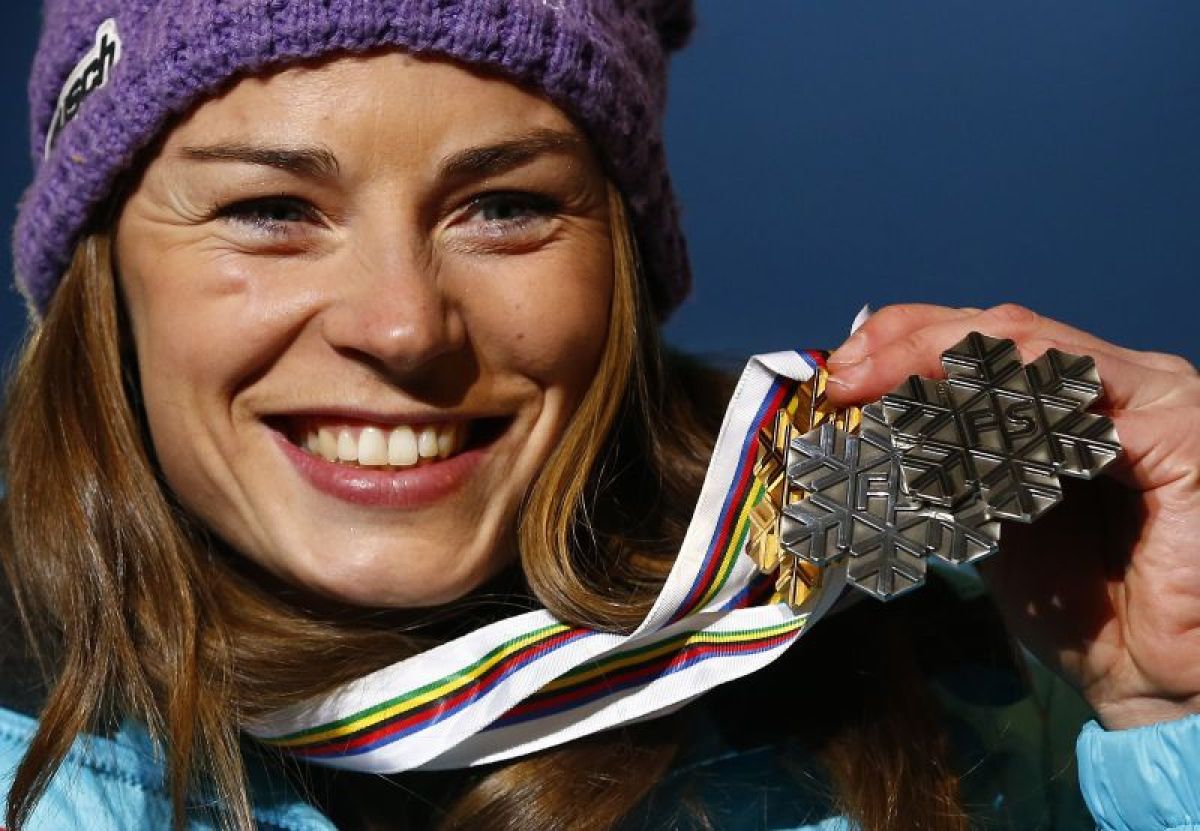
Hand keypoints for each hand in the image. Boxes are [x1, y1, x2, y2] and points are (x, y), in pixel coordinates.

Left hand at [823, 303, 1199, 729]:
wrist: (1148, 678)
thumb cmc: (1075, 606)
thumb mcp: (985, 518)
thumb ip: (941, 462)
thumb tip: (860, 423)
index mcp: (1073, 396)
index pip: (981, 340)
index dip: (903, 341)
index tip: (839, 374)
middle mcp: (1115, 382)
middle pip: (1000, 330)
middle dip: (909, 344)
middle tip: (846, 376)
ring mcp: (1153, 396)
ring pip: (1033, 351)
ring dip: (944, 368)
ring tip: (882, 393)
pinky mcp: (1177, 430)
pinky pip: (1080, 401)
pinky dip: (1009, 409)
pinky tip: (957, 430)